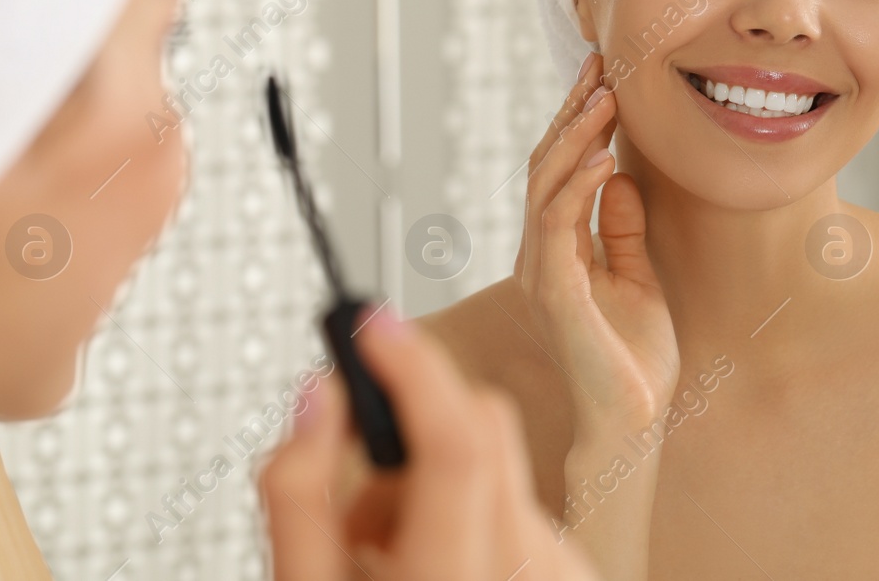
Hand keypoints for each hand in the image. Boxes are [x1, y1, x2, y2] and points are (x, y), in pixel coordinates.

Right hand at [258, 307, 598, 580]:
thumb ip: (299, 493)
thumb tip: (319, 392)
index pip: (456, 440)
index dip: (411, 365)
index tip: (371, 322)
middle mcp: (527, 575)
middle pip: (483, 430)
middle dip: (411, 435)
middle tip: (358, 506)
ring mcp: (562, 575)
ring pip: (499, 466)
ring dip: (437, 488)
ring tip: (395, 565)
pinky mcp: (578, 575)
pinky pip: (521, 504)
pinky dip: (473, 517)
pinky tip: (439, 576)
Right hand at [515, 52, 679, 435]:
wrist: (632, 422)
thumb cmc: (635, 359)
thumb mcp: (638, 276)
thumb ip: (623, 229)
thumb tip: (624, 176)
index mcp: (556, 251)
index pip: (558, 172)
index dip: (577, 122)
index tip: (605, 76)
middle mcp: (539, 257)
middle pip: (545, 167)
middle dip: (573, 113)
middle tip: (602, 67)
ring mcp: (542, 273)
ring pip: (545, 186)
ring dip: (576, 137)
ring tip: (606, 98)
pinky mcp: (556, 293)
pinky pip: (560, 226)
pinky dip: (581, 187)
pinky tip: (608, 158)